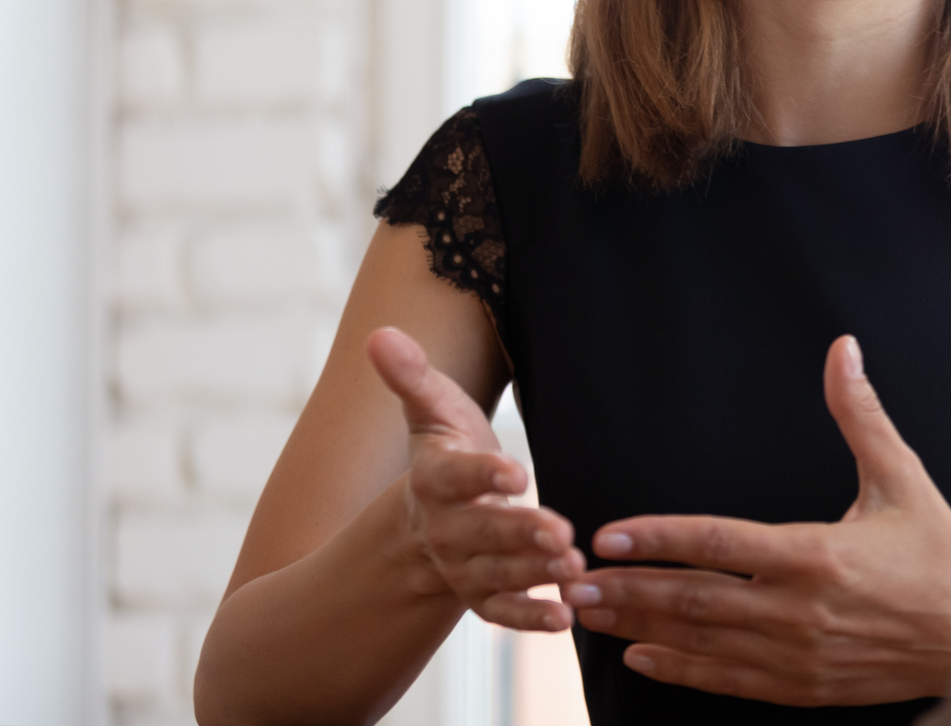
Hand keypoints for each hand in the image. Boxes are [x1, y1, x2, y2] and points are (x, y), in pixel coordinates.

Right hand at [367, 326, 583, 631]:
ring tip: (572, 568)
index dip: (484, 475)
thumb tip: (379, 333)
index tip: (517, 472)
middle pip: (483, 532)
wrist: (427, 518)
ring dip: (534, 574)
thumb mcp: (431, 412)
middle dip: (520, 533)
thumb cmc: (442, 454)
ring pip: (497, 574)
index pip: (457, 476)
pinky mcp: (480, 595)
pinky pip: (502, 612)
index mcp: (433, 479)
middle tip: (560, 531)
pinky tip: (564, 615)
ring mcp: (461, 566)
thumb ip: (412, 377)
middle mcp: (444, 528)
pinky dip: (530, 617)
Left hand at [564, 335, 950, 704]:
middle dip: (627, 589)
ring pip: (702, 642)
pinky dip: (681, 671)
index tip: (608, 533)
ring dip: (639, 627)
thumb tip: (842, 349)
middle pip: (694, 599)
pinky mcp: (803, 686)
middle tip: (568, 578)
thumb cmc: (939, 550)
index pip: (720, 543)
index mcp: (818, 553)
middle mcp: (799, 609)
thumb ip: (860, 415)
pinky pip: (728, 681)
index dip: (661, 537)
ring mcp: (798, 655)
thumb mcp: (901, 476)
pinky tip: (641, 658)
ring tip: (587, 613)